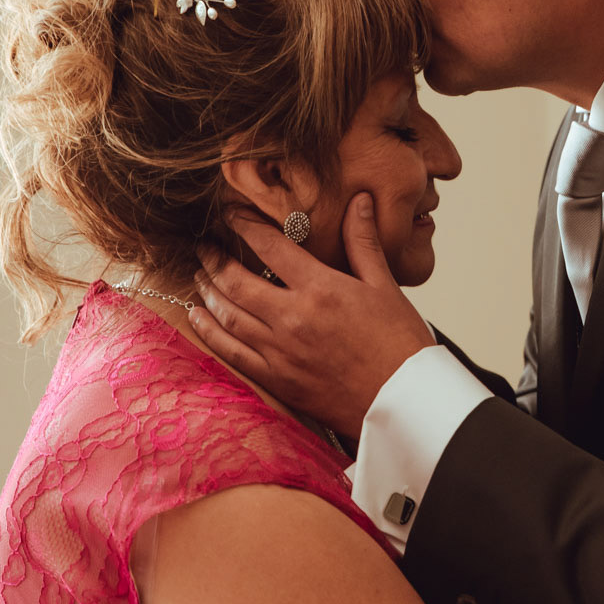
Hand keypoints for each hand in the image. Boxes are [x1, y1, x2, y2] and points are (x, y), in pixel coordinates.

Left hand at [188, 194, 434, 435]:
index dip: (245, 225)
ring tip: (199, 275)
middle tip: (204, 246)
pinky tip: (198, 318)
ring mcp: (281, 352)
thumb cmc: (401, 346)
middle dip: (215, 259)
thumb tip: (360, 200)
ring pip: (228, 315)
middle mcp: (294, 318)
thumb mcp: (385, 286)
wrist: (405, 402)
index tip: (231, 214)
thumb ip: (363, 241)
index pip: (270, 247)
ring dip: (207, 292)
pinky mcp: (278, 380)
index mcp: (321, 289)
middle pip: (237, 281)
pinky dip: (209, 333)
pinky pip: (232, 353)